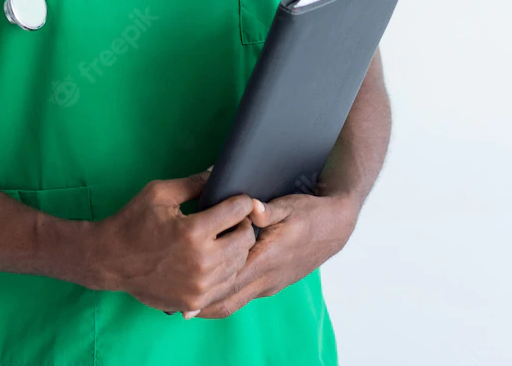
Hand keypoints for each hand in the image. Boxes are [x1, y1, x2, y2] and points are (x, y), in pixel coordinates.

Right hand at [85, 168, 270, 315]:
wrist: (109, 259)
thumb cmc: (133, 222)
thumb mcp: (159, 193)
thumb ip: (193, 183)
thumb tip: (218, 173)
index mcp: (193, 232)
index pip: (237, 212)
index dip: (243, 202)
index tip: (239, 200)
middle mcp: (202, 261)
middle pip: (245, 239)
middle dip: (242, 225)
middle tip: (231, 220)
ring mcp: (200, 285)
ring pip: (239, 263)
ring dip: (235, 248)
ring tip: (222, 239)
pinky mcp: (195, 301)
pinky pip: (226, 284)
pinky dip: (225, 270)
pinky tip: (213, 259)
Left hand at [191, 192, 359, 318]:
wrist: (336, 228)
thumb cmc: (310, 214)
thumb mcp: (288, 206)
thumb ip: (267, 210)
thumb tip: (251, 207)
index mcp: (267, 259)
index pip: (231, 281)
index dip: (206, 290)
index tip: (183, 295)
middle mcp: (267, 277)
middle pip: (229, 300)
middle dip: (202, 305)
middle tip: (175, 305)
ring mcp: (271, 283)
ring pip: (236, 301)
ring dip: (212, 303)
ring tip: (186, 303)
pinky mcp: (272, 282)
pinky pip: (244, 296)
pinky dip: (226, 297)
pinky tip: (210, 292)